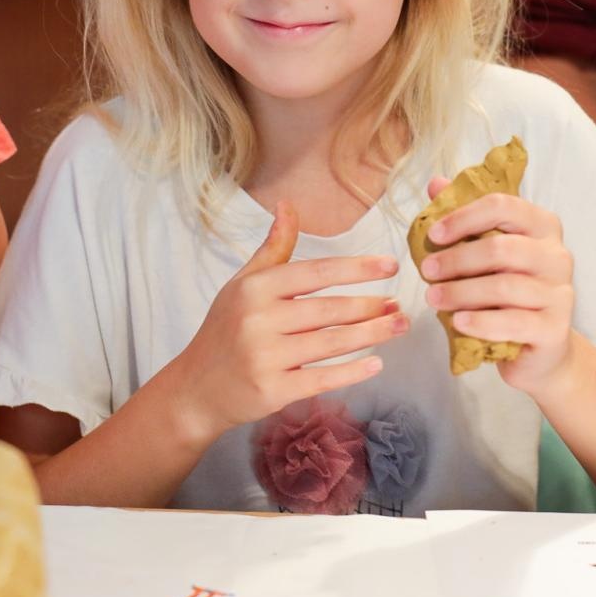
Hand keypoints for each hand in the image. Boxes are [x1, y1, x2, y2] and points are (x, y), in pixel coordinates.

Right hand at [166, 203, 405, 442]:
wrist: (196, 389)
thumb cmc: (225, 330)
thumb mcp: (243, 284)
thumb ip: (273, 249)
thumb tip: (287, 205)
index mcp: (255, 288)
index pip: (316, 273)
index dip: (356, 268)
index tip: (390, 266)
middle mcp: (258, 320)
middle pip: (329, 310)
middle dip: (370, 307)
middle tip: (399, 305)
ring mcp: (265, 357)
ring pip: (331, 343)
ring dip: (372, 335)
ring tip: (398, 326)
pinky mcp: (272, 391)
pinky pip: (322, 379)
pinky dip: (353, 372)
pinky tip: (376, 363)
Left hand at [417, 180, 575, 395]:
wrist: (539, 349)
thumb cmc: (509, 294)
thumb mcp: (488, 253)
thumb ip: (466, 219)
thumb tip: (436, 183)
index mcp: (542, 226)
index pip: (503, 206)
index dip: (463, 217)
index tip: (433, 235)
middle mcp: (557, 256)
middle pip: (501, 248)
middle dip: (457, 259)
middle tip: (426, 271)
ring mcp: (560, 293)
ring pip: (504, 286)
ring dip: (461, 292)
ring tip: (433, 298)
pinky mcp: (555, 329)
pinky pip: (512, 322)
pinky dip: (480, 321)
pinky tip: (457, 321)